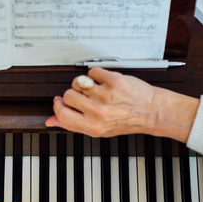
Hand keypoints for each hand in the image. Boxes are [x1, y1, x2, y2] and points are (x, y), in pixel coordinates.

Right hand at [45, 67, 199, 141]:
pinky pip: (93, 72)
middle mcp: (98, 112)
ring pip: (79, 81)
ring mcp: (105, 96)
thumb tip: (51, 122)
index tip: (60, 101)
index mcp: (92, 126)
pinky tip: (105, 82)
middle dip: (74, 94)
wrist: (151, 111)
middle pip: (68, 95)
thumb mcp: (98, 130)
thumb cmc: (127, 121)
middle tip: (85, 96)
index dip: (58, 106)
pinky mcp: (114, 81)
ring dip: (84, 83)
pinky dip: (97, 75)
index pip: (62, 114)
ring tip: (95, 88)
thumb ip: (73, 125)